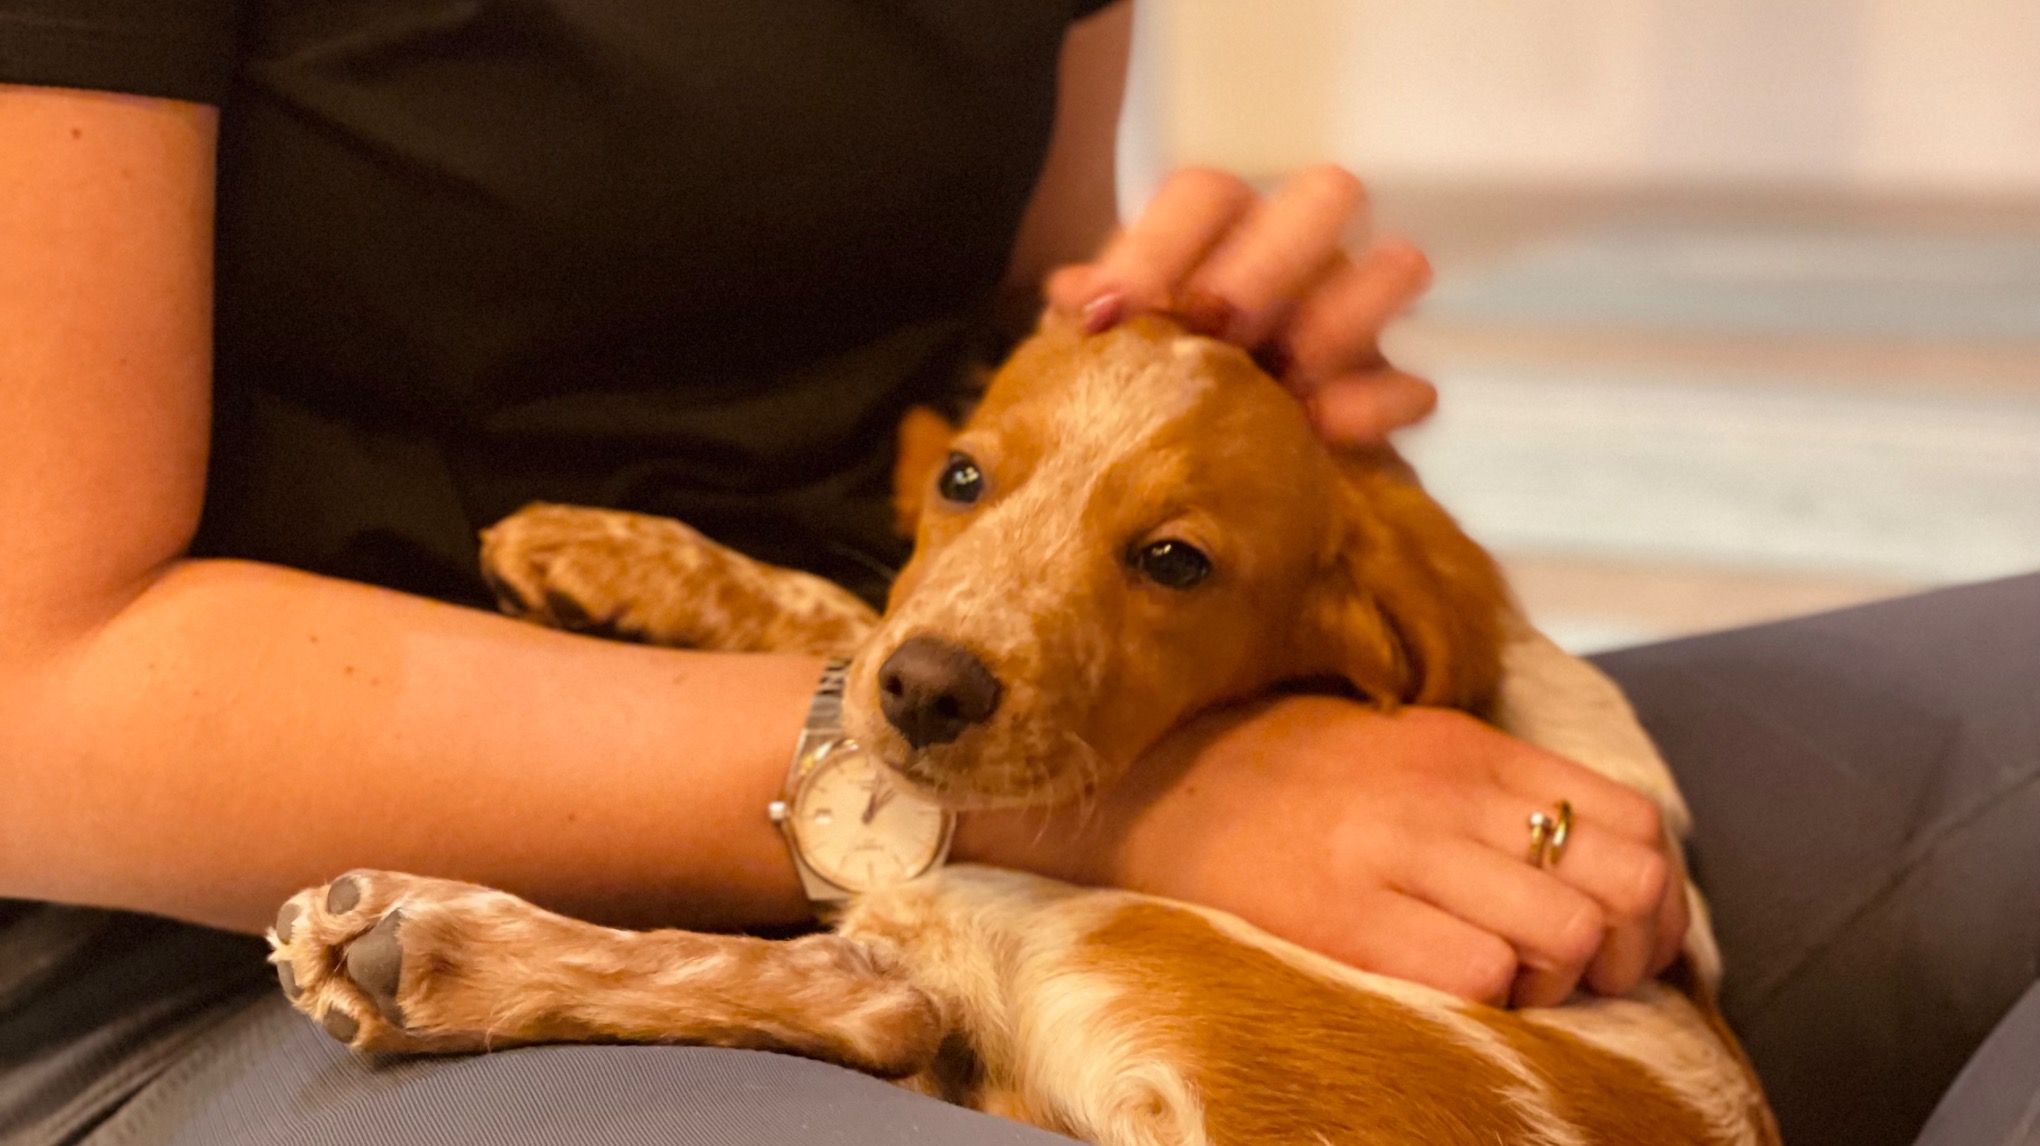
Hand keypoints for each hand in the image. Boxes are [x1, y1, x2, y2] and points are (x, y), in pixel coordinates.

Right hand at [960, 696, 1687, 1007]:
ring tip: (1514, 984)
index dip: (1659, 895)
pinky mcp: (1347, 918)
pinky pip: (1482, 974)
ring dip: (1562, 982)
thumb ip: (1495, 790)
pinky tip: (1454, 991)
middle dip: (1631, 949)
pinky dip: (1493, 999)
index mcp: (1469, 747)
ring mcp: (1397, 854)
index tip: (1628, 934)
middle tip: (1586, 973)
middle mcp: (1446, 793)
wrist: (1150, 783)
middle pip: (1623, 883)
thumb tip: (1599, 863)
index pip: (1633, 819)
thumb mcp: (1405, 750)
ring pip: (1568, 934)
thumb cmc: (1286, 781)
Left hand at [1045, 165, 1437, 444]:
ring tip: (1289, 378)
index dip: (1162, 246)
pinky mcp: (1379, 393)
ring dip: (1344, 317)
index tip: (1115, 316)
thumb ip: (1085, 318)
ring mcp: (1346, 318)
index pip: (1205, 194)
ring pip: (1396, 267)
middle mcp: (1290, 258)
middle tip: (1226, 329)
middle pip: (1324, 198)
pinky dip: (1371, 408)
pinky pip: (1411, 386)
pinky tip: (1321, 434)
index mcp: (1212, 236)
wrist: (1165, 486)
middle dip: (1273, 262)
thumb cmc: (1122, 394)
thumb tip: (1079, 296)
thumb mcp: (1088, 357)